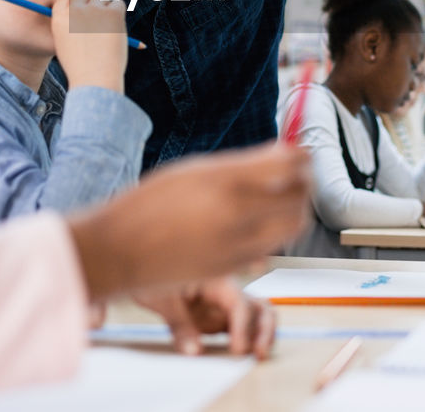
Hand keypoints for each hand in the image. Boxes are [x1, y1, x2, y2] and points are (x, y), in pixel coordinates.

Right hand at [51, 0, 127, 91]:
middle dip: (90, 4)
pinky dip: (119, 12)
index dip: (75, 6)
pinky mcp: (113, 14)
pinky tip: (116, 28)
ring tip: (107, 30)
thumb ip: (68, 26)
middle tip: (98, 21)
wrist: (95, 80)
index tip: (82, 16)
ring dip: (106, 9)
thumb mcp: (66, 46)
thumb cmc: (81, 67)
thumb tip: (81, 9)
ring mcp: (94, 11)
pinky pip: (118, 3)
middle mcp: (75, 11)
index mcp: (59, 18)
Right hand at [66, 144, 311, 300]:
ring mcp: (238, 244)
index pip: (290, 163)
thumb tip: (285, 154)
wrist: (119, 251)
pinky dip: (273, 234)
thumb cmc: (150, 204)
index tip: (301, 154)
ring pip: (292, 226)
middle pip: (300, 196)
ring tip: (280, 201)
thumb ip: (243, 165)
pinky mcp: (235, 268)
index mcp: (225, 179)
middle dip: (305, 184)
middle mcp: (236, 212)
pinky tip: (256, 224)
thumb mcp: (195, 171)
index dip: (302, 157)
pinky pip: (271, 248)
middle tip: (299, 178)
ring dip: (294, 211)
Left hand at [134, 278, 276, 358]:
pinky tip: (236, 354)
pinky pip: (240, 327)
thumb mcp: (162, 298)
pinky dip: (247, 339)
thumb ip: (180, 325)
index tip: (238, 350)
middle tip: (258, 353)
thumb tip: (194, 351)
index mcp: (216, 279)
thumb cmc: (152, 273)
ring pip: (257, 315)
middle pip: (259, 306)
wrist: (142, 264)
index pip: (239, 303)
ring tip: (257, 355)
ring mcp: (223, 304)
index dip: (243, 327)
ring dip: (262, 334)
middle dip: (264, 330)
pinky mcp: (217, 317)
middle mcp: (226, 291)